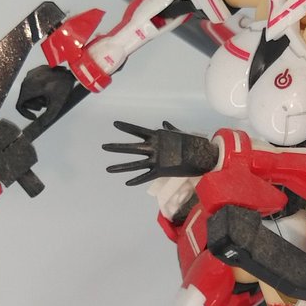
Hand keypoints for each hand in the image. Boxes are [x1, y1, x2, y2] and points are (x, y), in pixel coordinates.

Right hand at [16, 65, 78, 120]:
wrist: (71, 71)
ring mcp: (30, 74)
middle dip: (34, 105)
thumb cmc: (64, 85)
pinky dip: (38, 90)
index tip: (34, 117)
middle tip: (46, 105)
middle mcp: (27, 79)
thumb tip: (42, 124)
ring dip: (37, 97)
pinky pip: (32, 84)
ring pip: (28, 91)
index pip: (19, 105)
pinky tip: (49, 90)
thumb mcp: (56, 104)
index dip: (25, 114)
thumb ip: (48, 116)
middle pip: (24, 99)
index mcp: (29, 88)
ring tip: (49, 97)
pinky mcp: (35, 71)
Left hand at [103, 121, 218, 184]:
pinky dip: (137, 180)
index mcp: (156, 137)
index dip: (126, 127)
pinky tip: (127, 183)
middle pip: (130, 148)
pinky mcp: (160, 171)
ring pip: (134, 164)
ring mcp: (156, 160)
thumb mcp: (179, 133)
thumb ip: (170, 129)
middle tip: (104, 147)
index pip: (137, 130)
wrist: (201, 156)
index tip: (115, 124)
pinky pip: (146, 177)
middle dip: (116, 147)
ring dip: (120, 167)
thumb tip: (165, 123)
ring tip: (108, 168)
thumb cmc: (191, 142)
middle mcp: (153, 148)